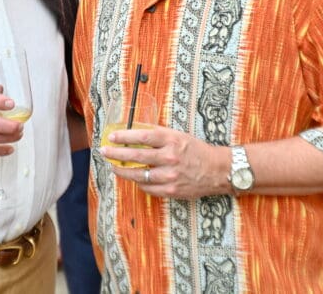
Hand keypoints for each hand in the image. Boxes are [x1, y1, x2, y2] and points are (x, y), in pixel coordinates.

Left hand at [100, 125, 226, 199]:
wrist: (218, 170)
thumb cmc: (196, 150)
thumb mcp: (179, 136)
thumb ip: (158, 134)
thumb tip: (135, 131)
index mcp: (172, 140)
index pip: (142, 136)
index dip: (124, 136)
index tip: (112, 136)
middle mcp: (170, 157)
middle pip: (136, 155)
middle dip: (117, 153)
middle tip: (105, 152)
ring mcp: (170, 176)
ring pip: (138, 174)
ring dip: (122, 170)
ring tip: (114, 166)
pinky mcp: (171, 190)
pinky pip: (147, 187)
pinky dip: (139, 182)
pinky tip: (133, 178)